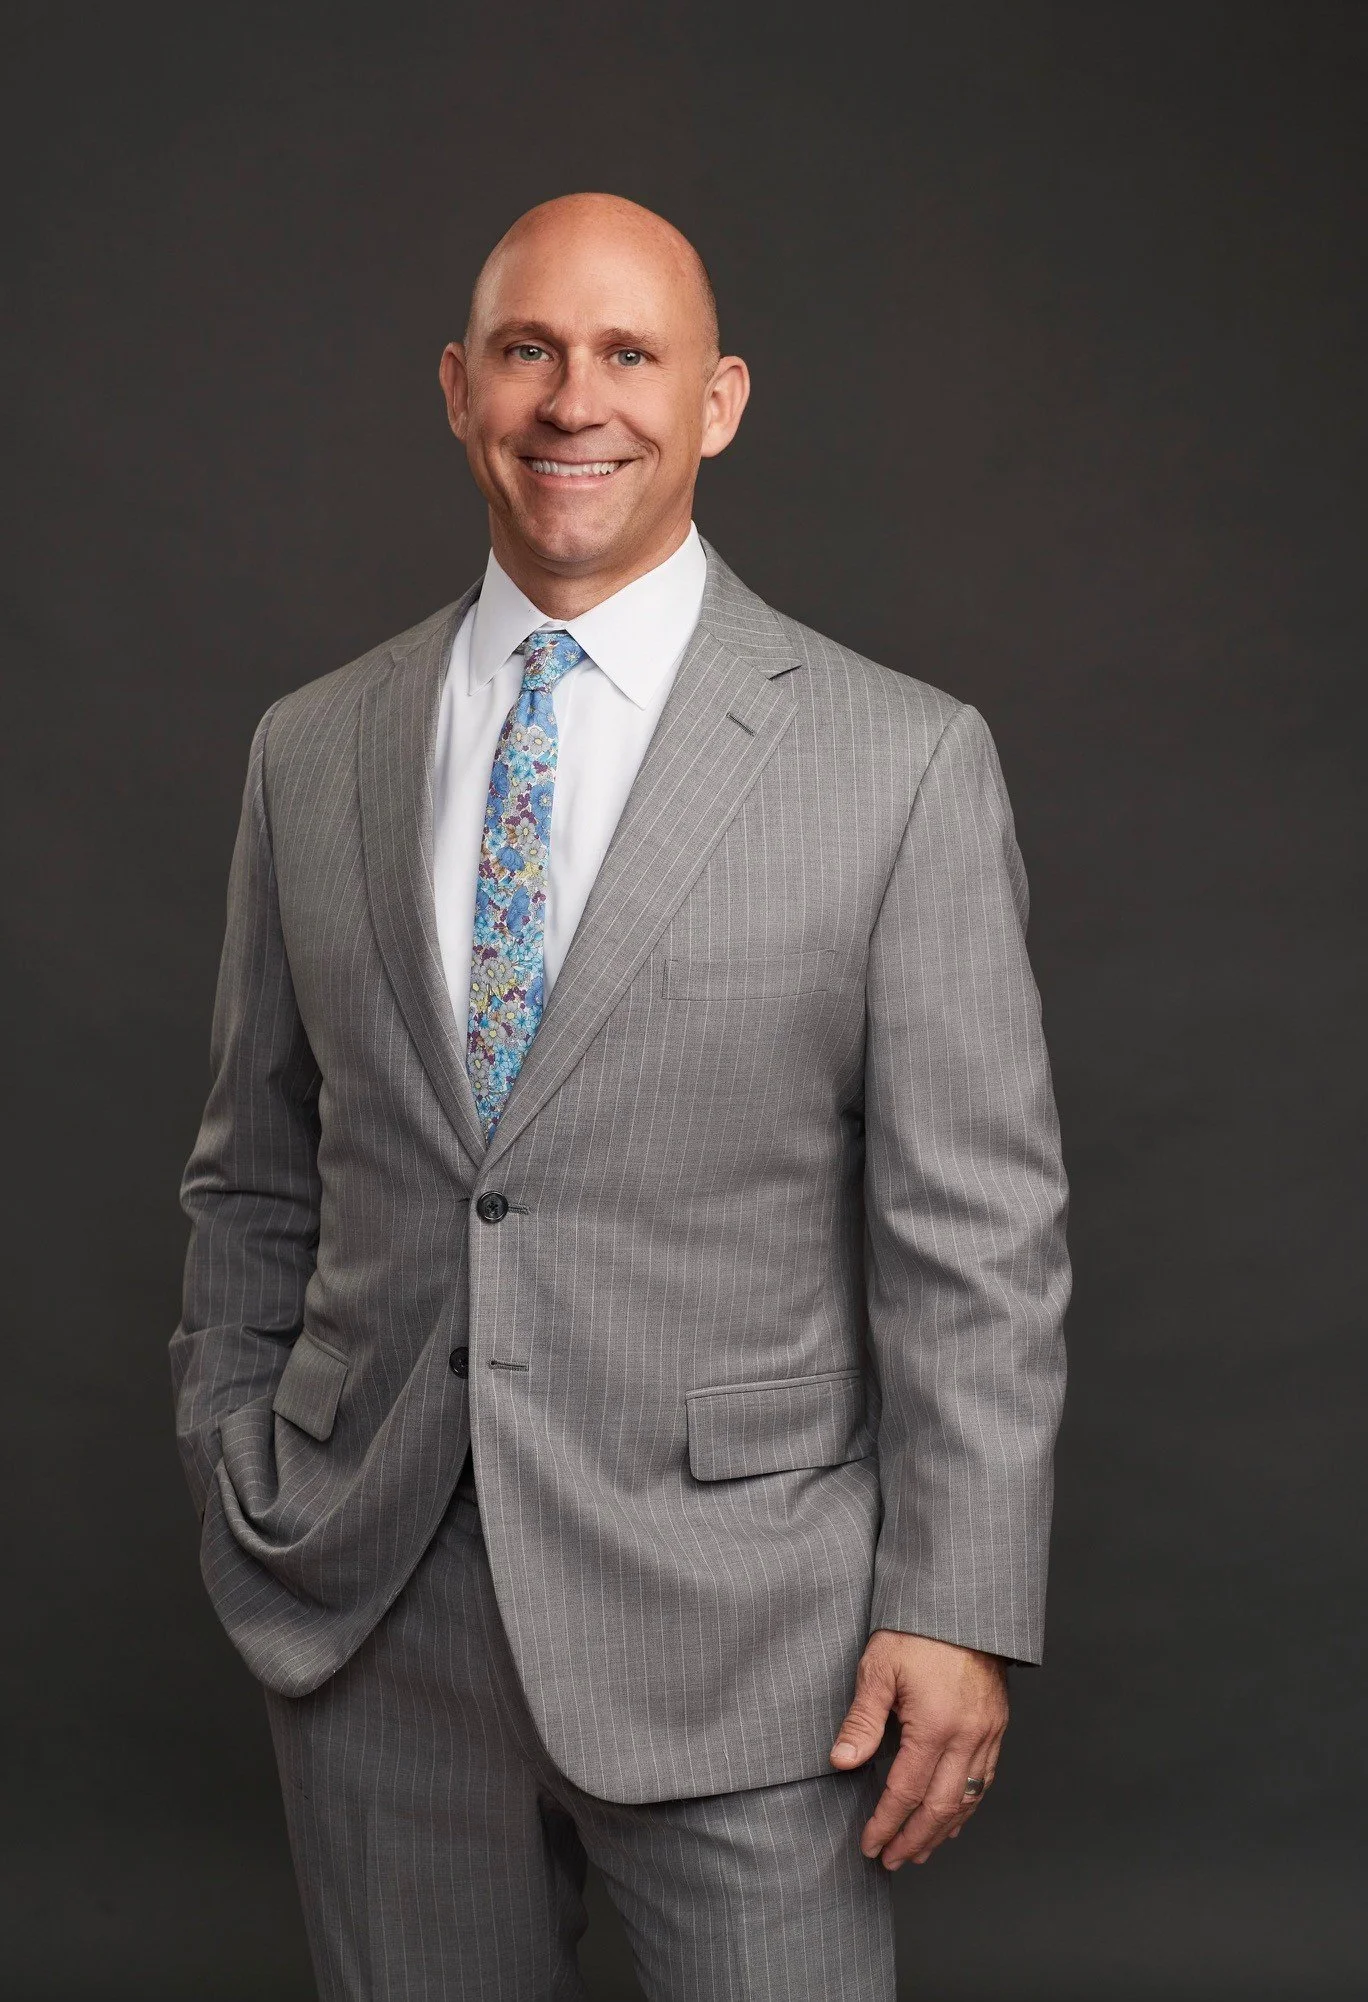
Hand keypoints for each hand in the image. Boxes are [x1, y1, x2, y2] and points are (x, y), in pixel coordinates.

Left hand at [829, 1629, 1007, 1868]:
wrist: (962, 1605)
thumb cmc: (916, 1631)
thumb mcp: (879, 1668)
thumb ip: (862, 1719)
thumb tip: (841, 1761)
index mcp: (936, 1725)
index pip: (906, 1790)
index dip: (886, 1822)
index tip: (870, 1845)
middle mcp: (967, 1736)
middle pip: (940, 1806)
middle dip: (914, 1839)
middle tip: (892, 1860)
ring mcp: (988, 1733)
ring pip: (967, 1799)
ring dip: (941, 1831)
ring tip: (918, 1851)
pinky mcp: (997, 1726)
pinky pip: (984, 1779)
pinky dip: (966, 1807)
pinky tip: (951, 1819)